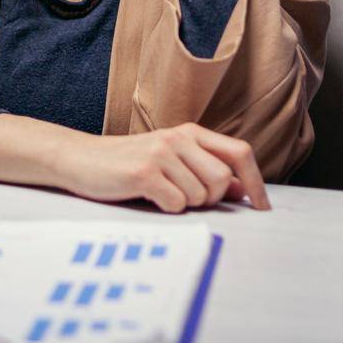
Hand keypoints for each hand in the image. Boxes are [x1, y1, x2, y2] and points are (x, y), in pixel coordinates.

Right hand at [54, 123, 270, 212]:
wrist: (79, 159)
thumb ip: (204, 169)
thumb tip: (242, 189)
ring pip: (200, 196)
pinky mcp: (144, 172)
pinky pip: (176, 204)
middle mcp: (179, 138)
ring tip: (161, 195)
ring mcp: (161, 153)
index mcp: (190, 133)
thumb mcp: (170, 160)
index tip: (263, 207)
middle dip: (210, 200)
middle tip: (185, 199)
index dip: (257, 182)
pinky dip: (166, 209)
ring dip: (185, 205)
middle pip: (222, 180)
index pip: (240, 152)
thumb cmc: (126, 164)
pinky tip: (149, 198)